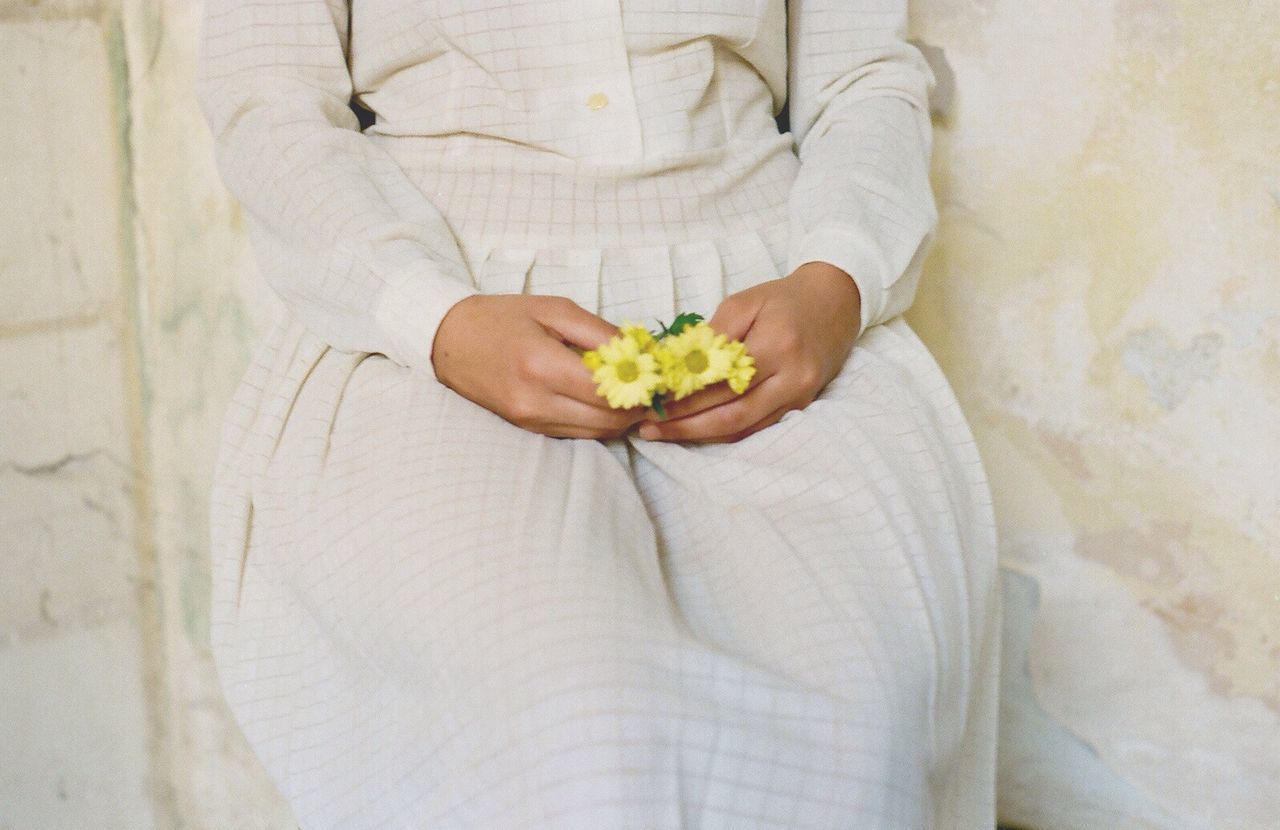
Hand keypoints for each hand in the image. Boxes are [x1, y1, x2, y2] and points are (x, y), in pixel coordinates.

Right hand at [432, 294, 651, 438]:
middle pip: (608, 420)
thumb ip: (601, 333)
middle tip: (654, 386)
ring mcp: (531, 421)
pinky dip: (599, 421)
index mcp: (542, 365)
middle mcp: (536, 402)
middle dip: (639, 406)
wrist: (450, 341)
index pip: (609, 392)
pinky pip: (578, 433)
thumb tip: (643, 354)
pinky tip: (604, 400)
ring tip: (633, 392)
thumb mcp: (555, 309)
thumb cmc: (504, 318)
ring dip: (622, 418)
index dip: (643, 387)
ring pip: (597, 433)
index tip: (660, 375)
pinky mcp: (529, 429)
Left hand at [636, 261, 861, 443]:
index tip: (649, 402)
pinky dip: (723, 433)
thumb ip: (713, 336)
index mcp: (777, 345)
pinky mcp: (799, 407)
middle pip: (731, 414)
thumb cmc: (783, 299)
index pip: (721, 382)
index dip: (682, 397)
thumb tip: (677, 369)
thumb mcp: (743, 303)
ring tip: (662, 433)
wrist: (834, 303)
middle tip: (647, 428)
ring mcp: (798, 397)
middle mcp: (791, 378)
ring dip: (700, 435)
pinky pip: (756, 428)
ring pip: (743, 428)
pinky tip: (695, 431)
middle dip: (685, 425)